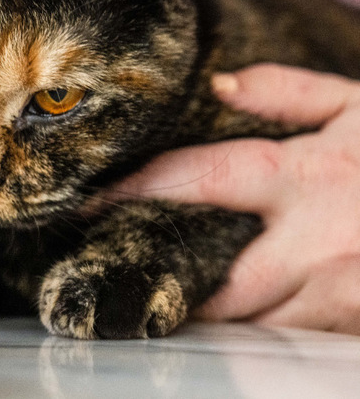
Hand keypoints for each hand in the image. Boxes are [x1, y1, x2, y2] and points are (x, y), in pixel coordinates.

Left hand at [112, 64, 359, 333]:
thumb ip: (289, 91)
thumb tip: (221, 84)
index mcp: (308, 178)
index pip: (199, 179)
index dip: (136, 189)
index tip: (89, 200)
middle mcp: (318, 244)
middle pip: (213, 278)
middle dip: (168, 280)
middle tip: (126, 272)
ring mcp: (342, 295)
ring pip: (252, 322)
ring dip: (213, 313)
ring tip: (177, 294)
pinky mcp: (358, 329)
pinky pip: (294, 338)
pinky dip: (265, 327)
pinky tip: (249, 310)